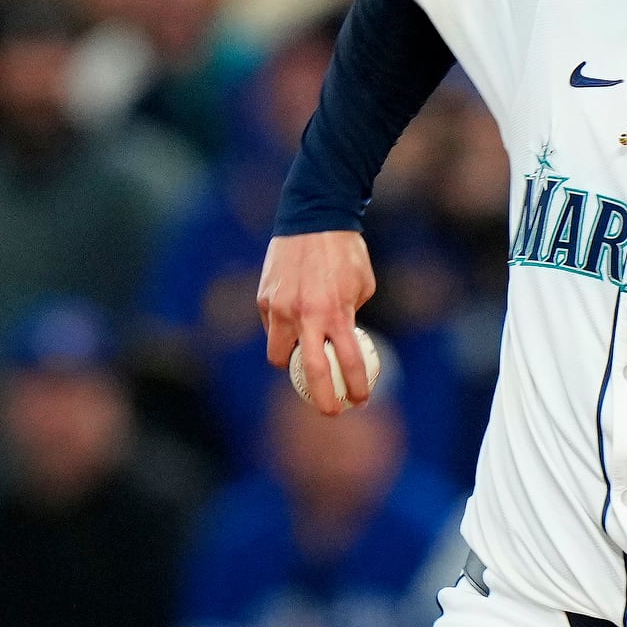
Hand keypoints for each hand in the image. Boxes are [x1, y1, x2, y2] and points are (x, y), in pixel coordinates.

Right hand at [258, 229, 378, 415]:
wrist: (313, 217)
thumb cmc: (345, 252)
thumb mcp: (362, 288)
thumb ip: (350, 318)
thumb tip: (346, 344)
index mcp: (335, 313)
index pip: (349, 363)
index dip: (357, 388)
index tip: (360, 401)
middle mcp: (305, 316)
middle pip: (310, 374)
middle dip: (321, 399)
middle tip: (331, 409)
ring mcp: (279, 308)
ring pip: (278, 355)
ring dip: (291, 362)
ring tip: (305, 358)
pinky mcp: (264, 299)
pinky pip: (272, 328)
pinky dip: (282, 331)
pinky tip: (294, 321)